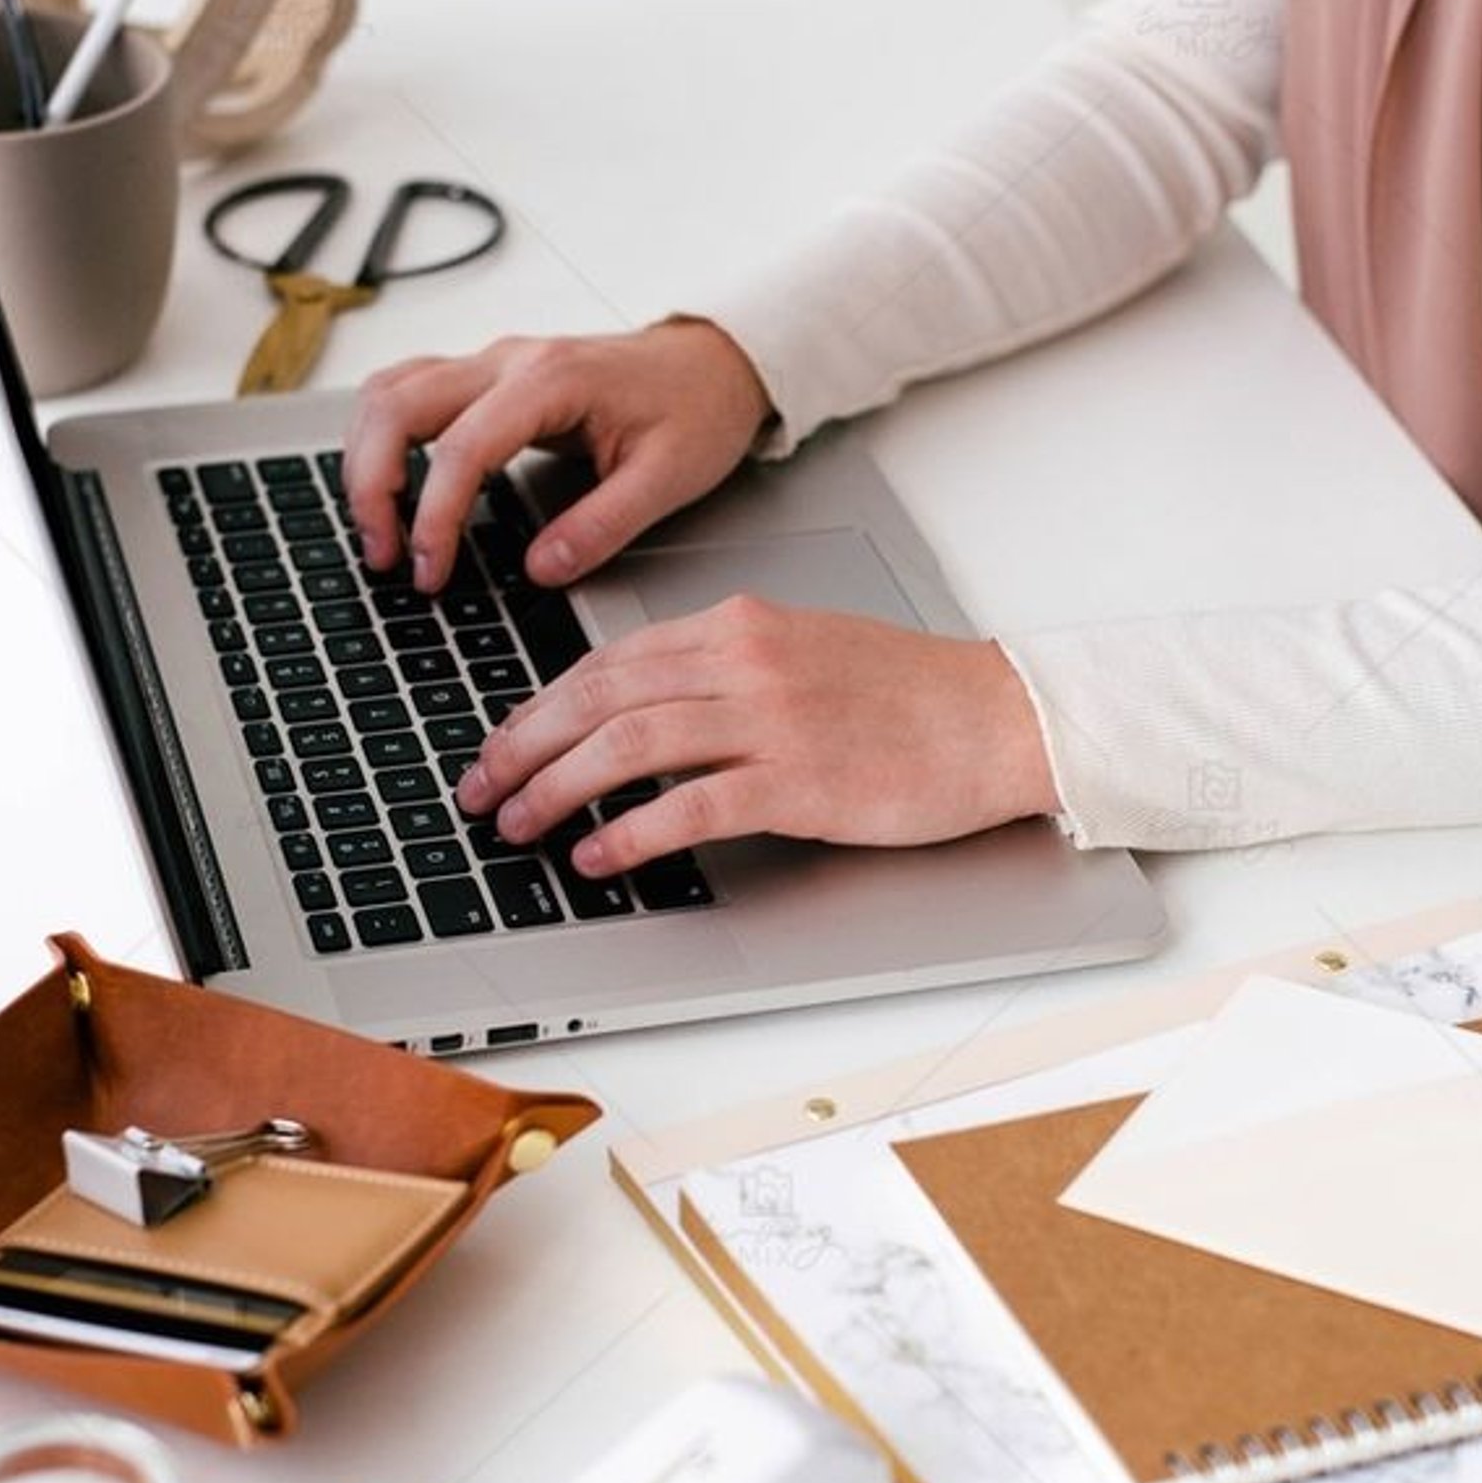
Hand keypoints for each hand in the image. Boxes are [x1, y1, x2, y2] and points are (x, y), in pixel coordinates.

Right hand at [343, 321, 772, 590]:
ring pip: (389, 392)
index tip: (429, 572)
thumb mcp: (668, 478)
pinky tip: (390, 486)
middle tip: (384, 556)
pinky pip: (408, 392)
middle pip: (396, 405)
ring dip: (365, 458)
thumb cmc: (697, 408)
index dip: (434, 516)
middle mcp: (509, 360)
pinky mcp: (488, 377)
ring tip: (377, 530)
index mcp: (552, 380)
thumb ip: (603, 525)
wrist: (717, 362)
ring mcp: (492, 363)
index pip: (462, 447)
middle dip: (371, 484)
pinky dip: (383, 438)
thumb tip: (541, 569)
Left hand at [455, 597, 1058, 871]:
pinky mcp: (799, 780)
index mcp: (739, 625)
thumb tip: (643, 706)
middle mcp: (744, 661)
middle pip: (600, 696)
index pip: (611, 660)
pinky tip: (598, 857)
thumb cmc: (911, 694)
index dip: (542, 705)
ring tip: (520, 824)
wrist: (1000, 717)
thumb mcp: (803, 650)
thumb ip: (724, 669)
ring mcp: (770, 720)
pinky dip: (630, 832)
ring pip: (629, 745)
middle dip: (525, 745)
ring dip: (558, 789)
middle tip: (482, 787)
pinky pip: (689, 805)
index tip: (505, 742)